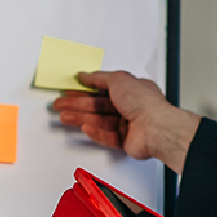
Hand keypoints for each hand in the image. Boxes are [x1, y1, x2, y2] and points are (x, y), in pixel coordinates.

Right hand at [52, 70, 200, 172]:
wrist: (156, 128)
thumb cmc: (143, 102)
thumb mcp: (118, 79)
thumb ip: (99, 78)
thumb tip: (86, 75)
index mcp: (132, 89)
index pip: (104, 88)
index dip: (86, 88)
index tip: (71, 89)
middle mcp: (131, 106)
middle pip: (98, 105)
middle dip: (77, 104)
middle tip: (60, 104)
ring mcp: (128, 124)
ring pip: (99, 120)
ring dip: (81, 118)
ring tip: (64, 117)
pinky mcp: (126, 141)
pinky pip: (107, 136)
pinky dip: (95, 132)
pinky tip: (84, 128)